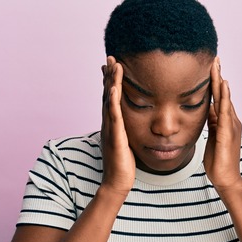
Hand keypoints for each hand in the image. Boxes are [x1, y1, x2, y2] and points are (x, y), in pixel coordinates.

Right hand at [100, 56, 135, 195]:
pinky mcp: (116, 137)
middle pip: (107, 95)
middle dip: (108, 76)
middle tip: (110, 57)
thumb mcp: (127, 143)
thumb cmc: (123, 165)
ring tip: (112, 65)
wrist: (117, 183)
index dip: (111, 81)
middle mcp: (109, 124)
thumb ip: (127, 131)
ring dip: (110, 82)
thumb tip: (133, 124)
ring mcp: (111, 130)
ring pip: (110, 102)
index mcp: (113, 124)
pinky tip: (114, 89)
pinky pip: (114, 117)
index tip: (112, 65)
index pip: (111, 98)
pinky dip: (113, 102)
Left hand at [205, 57, 241, 191]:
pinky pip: (226, 111)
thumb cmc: (218, 161)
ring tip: (217, 65)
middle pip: (222, 94)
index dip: (213, 83)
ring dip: (220, 81)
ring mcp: (231, 125)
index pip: (218, 98)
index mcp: (224, 121)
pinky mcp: (228, 132)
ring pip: (224, 98)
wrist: (225, 179)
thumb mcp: (212, 137)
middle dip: (217, 76)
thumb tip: (208, 111)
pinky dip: (225, 97)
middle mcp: (230, 120)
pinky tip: (223, 85)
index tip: (209, 67)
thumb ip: (212, 124)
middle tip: (214, 58)